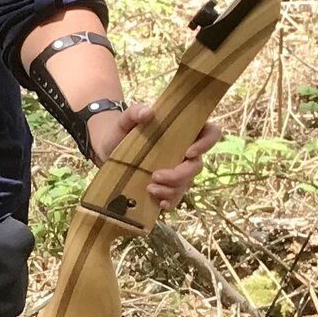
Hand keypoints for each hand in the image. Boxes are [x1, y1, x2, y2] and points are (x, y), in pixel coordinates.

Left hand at [89, 103, 222, 209]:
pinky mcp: (167, 186)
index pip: (211, 134)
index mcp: (184, 131)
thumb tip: (148, 113)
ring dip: (171, 189)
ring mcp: (177, 171)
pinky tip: (160, 204)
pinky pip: (177, 198)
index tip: (188, 152)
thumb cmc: (121, 131)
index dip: (207, 144)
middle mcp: (185, 152)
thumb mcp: (125, 120)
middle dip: (179, 175)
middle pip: (197, 166)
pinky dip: (171, 202)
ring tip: (149, 187)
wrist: (106, 150)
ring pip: (187, 184)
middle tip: (156, 175)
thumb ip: (135, 112)